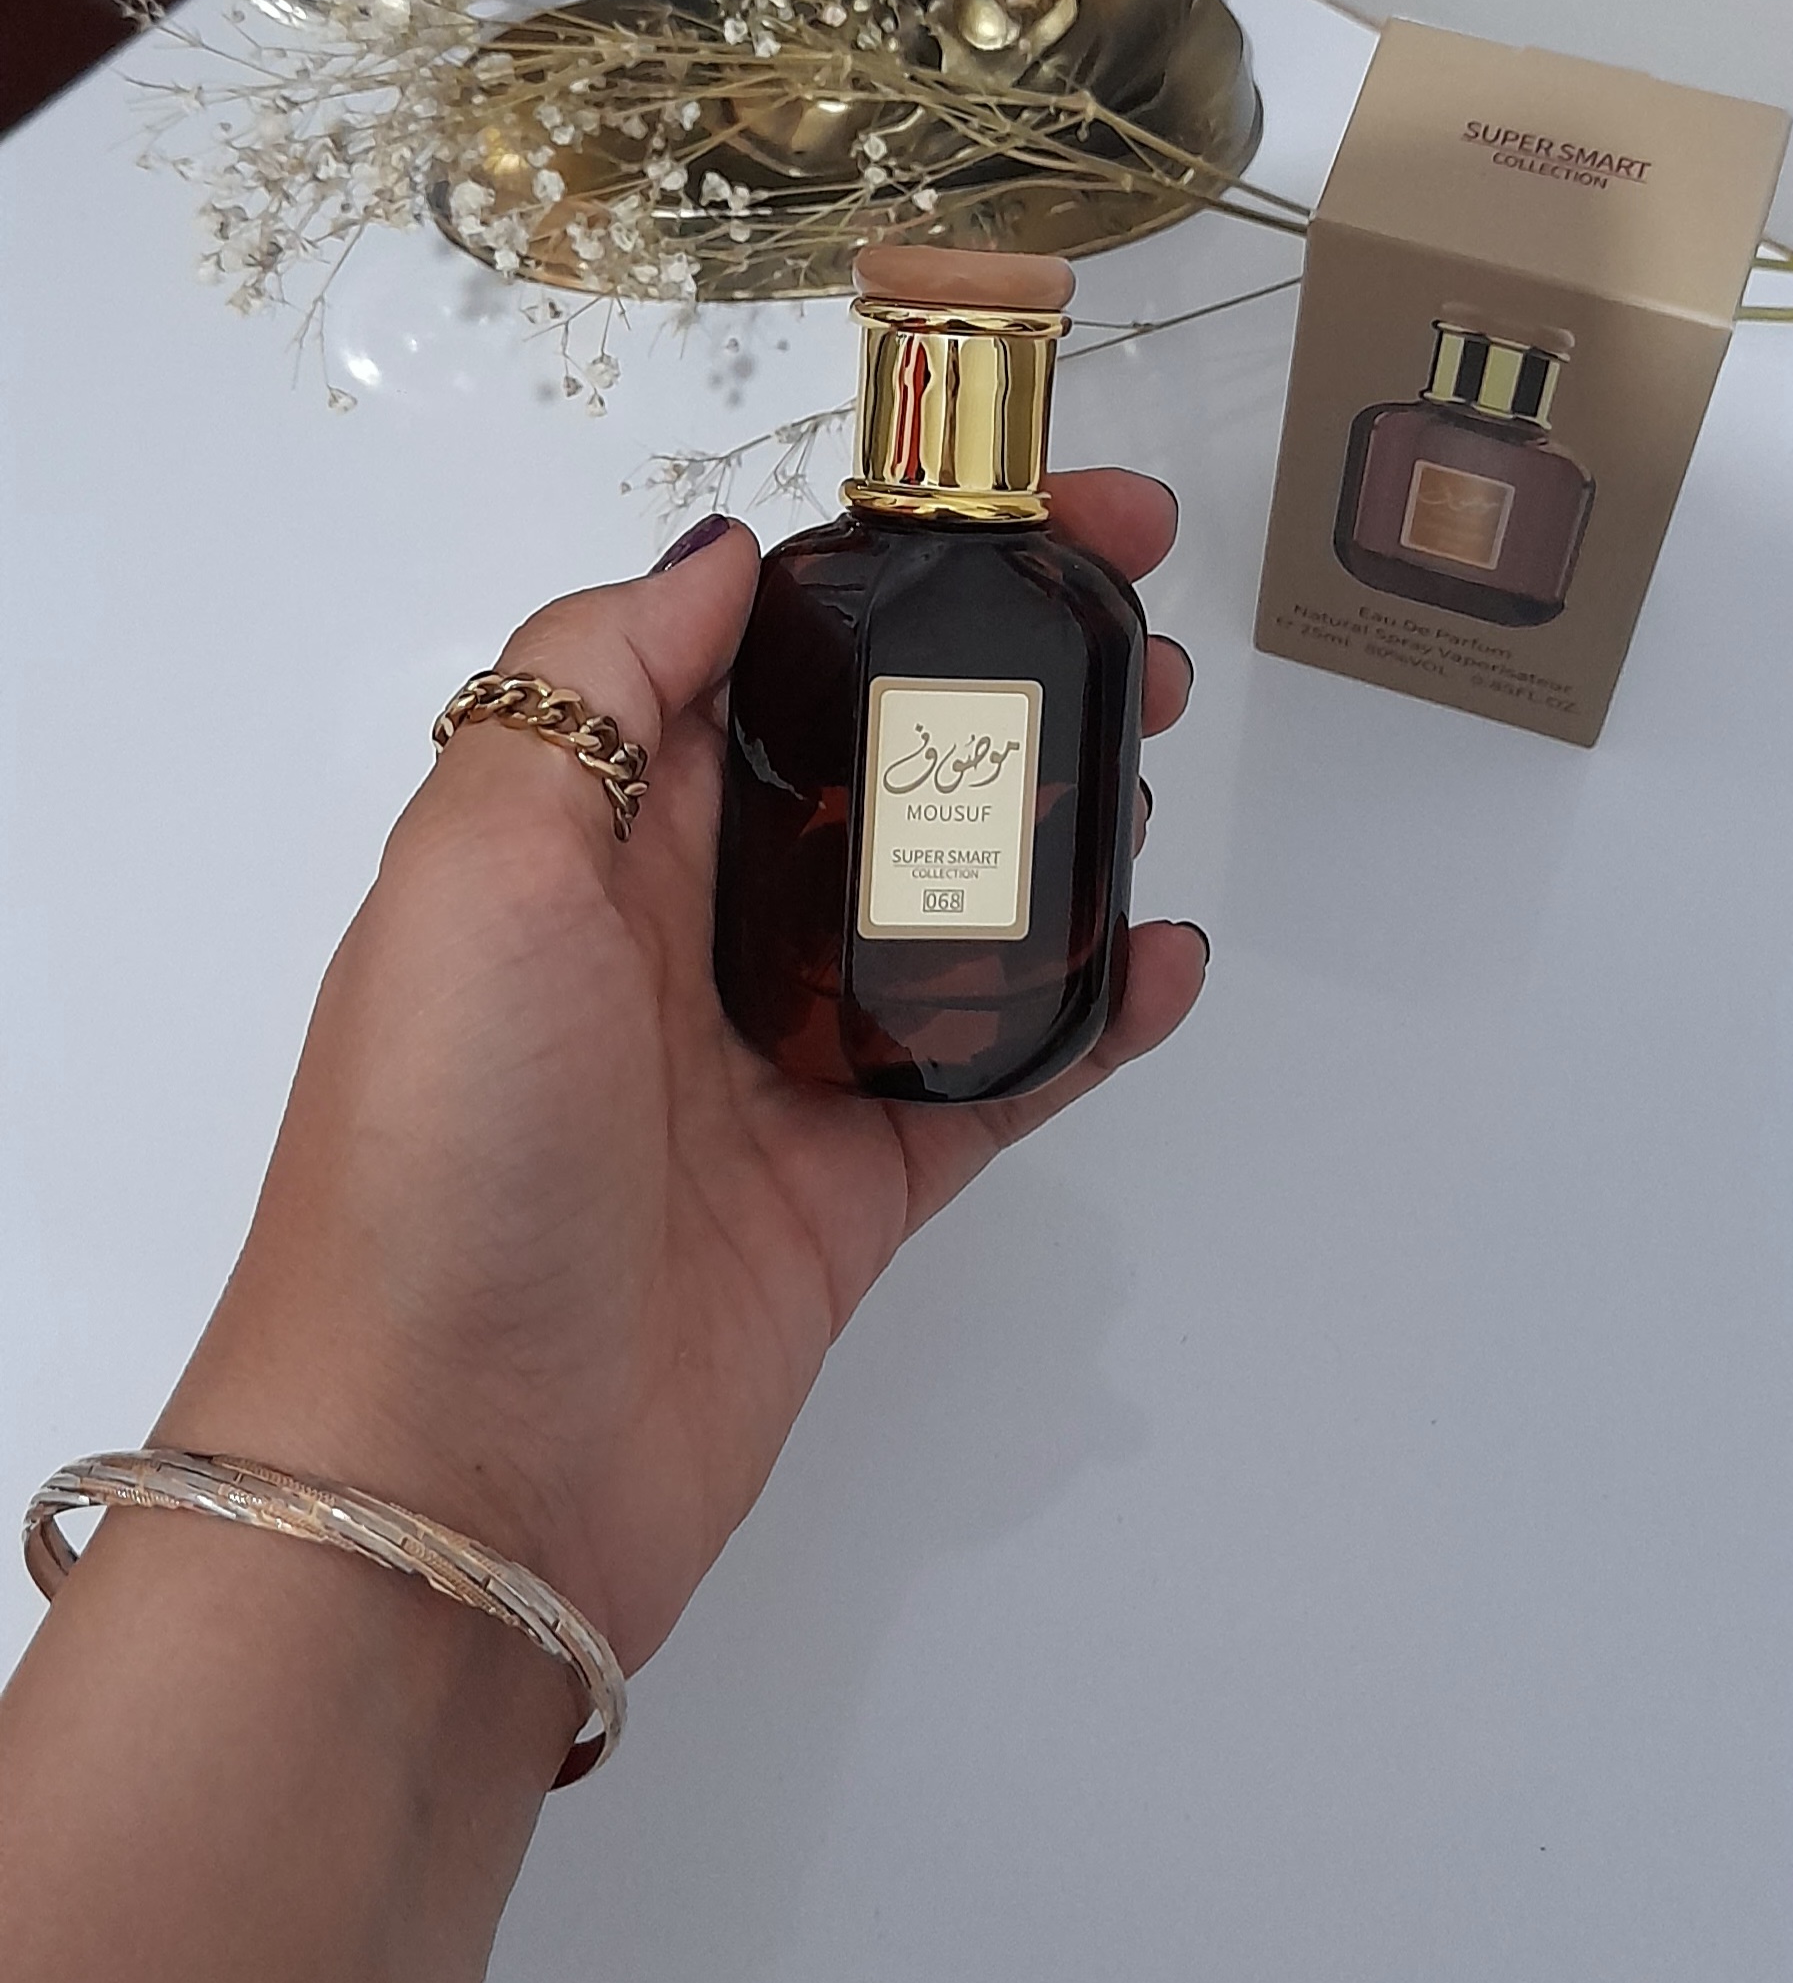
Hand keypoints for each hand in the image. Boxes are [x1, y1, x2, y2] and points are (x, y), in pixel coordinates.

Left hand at [164, 475, 1204, 1703]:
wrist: (449, 1477)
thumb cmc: (436, 1156)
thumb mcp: (473, 865)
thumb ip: (596, 686)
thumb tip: (720, 558)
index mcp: (592, 827)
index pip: (765, 644)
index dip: (898, 556)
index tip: (1037, 504)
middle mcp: (683, 927)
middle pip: (878, 757)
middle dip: (1011, 672)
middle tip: (1142, 624)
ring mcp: (775, 1059)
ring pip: (949, 899)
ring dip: (1061, 819)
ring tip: (1156, 761)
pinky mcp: (849, 1189)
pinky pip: (996, 1070)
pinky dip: (1092, 1010)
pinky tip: (1167, 960)